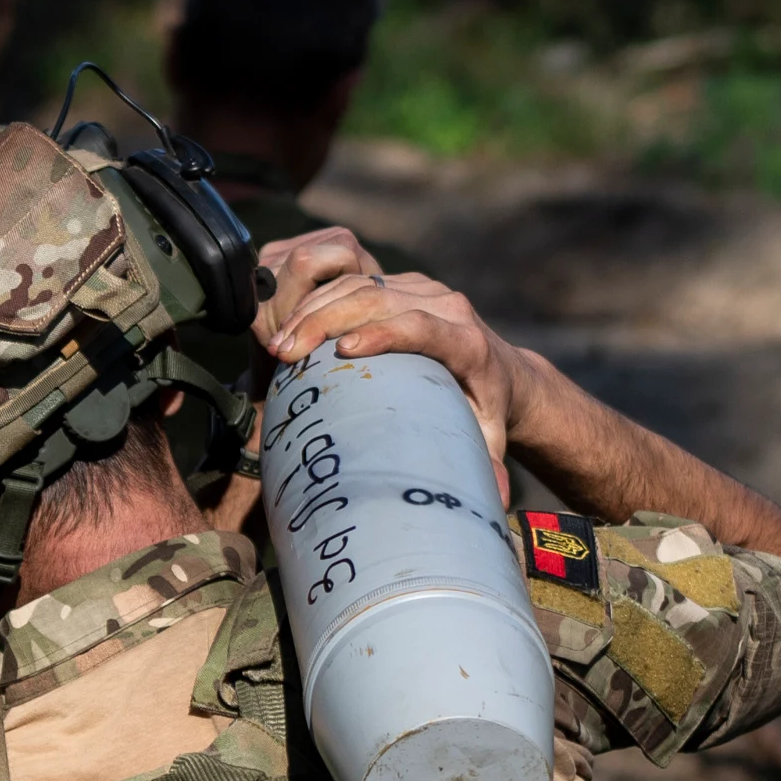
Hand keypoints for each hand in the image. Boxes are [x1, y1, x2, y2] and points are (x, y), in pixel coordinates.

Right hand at [254, 227, 523, 477]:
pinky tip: (292, 326)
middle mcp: (447, 307)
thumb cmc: (487, 410)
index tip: (344, 350)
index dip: (383, 334)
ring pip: (362, 285)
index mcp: (467, 343)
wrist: (501, 369)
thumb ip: (490, 464)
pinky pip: (357, 281)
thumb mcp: (489, 436)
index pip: (420, 327)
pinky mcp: (405, 284)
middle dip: (326, 321)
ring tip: (278, 346)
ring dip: (314, 311)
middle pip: (380, 299)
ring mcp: (424, 290)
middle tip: (285, 354)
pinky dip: (320, 301)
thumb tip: (496, 499)